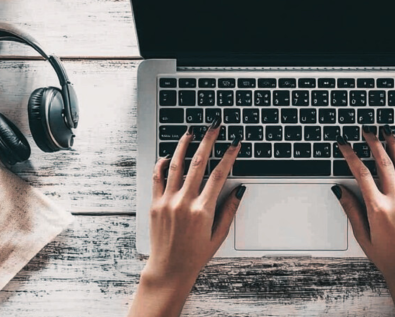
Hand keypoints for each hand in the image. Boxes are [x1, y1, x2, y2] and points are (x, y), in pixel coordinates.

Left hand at [130, 119, 244, 316]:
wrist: (169, 269)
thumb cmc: (195, 255)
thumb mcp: (219, 235)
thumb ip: (229, 210)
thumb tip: (240, 189)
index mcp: (202, 210)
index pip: (219, 174)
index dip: (229, 155)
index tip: (234, 143)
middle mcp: (184, 202)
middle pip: (198, 163)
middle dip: (208, 140)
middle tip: (214, 125)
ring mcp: (167, 202)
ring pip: (175, 165)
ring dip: (184, 145)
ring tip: (190, 131)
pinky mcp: (155, 204)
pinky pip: (157, 178)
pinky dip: (162, 164)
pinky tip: (168, 155)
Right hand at [333, 125, 394, 316]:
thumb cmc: (385, 256)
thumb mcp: (362, 235)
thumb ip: (351, 209)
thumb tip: (339, 190)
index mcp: (378, 209)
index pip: (361, 174)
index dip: (351, 156)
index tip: (344, 145)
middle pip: (383, 164)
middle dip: (374, 143)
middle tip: (367, 130)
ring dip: (394, 147)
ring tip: (388, 133)